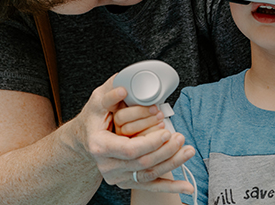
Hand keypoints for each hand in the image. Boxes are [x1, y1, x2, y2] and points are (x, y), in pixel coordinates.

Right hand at [83, 76, 194, 193]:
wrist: (86, 140)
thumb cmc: (94, 119)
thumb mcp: (97, 102)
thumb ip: (109, 93)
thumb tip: (123, 87)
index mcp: (100, 146)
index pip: (129, 149)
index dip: (150, 142)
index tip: (166, 132)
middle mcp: (107, 165)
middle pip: (142, 163)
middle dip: (166, 151)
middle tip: (180, 136)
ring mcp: (117, 176)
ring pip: (149, 174)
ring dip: (173, 164)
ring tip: (189, 151)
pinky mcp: (126, 181)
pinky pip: (151, 186)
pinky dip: (170, 187)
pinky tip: (187, 187)